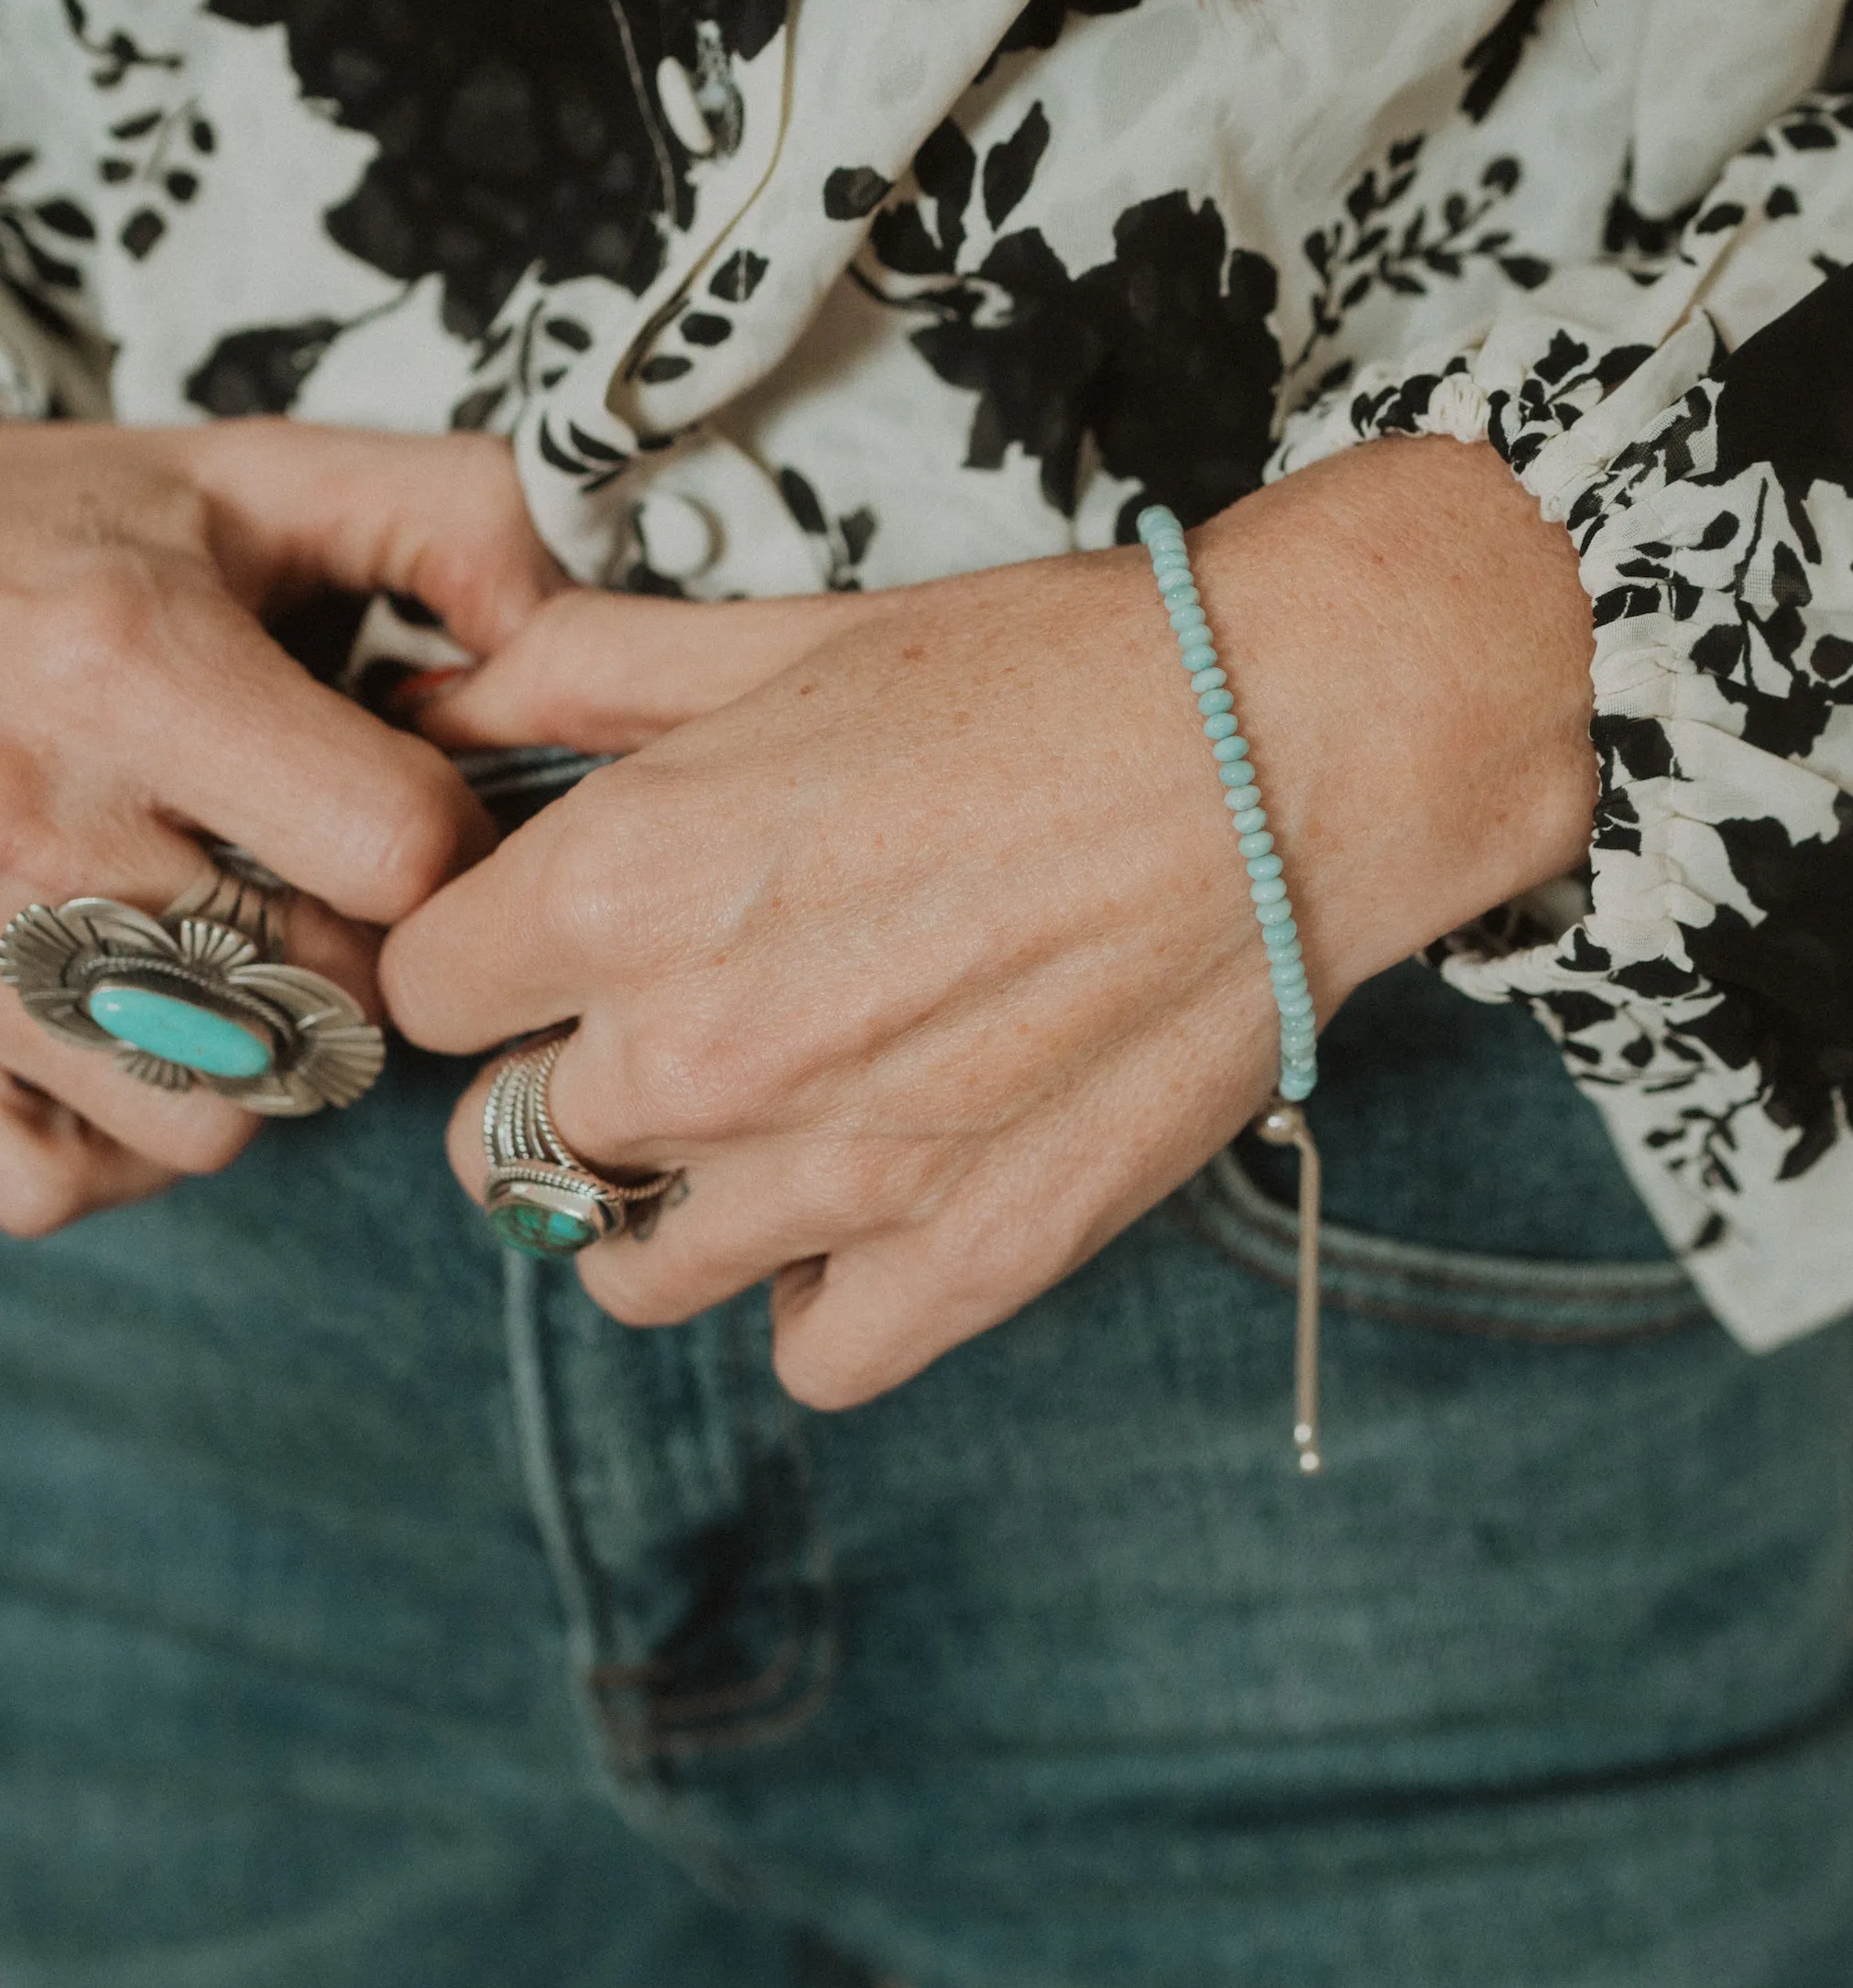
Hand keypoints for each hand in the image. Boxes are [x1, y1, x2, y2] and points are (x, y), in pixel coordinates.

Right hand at [0, 419, 556, 1237]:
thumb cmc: (44, 537)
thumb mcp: (243, 473)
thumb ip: (443, 517)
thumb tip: (566, 632)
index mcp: (133, 665)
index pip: (400, 849)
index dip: (454, 845)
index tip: (417, 812)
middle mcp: (35, 821)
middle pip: (321, 1003)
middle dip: (364, 958)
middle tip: (321, 890)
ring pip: (210, 1118)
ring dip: (252, 1064)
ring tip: (223, 963)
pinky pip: (58, 1180)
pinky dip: (114, 1141)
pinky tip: (131, 1044)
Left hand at [383, 439, 1595, 1404]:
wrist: (1295, 751)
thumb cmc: (1056, 672)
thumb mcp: (795, 634)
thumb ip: (590, 675)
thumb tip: (449, 692)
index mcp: (623, 883)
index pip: (423, 992)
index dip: (483, 957)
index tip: (555, 937)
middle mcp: (695, 1051)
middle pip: (503, 1146)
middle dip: (561, 1083)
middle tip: (676, 1015)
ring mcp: (828, 1180)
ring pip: (629, 1272)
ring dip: (673, 1203)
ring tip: (773, 1115)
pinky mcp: (965, 1260)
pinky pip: (807, 1354)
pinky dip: (822, 1295)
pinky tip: (872, 1197)